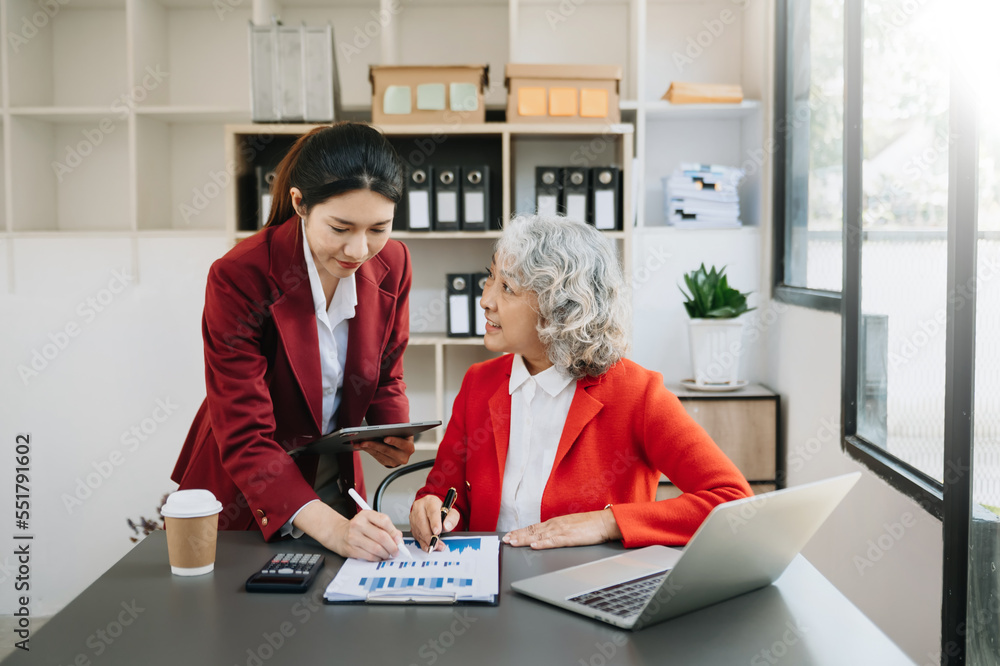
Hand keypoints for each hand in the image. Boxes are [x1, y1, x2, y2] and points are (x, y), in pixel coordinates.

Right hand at [330, 510, 406, 560]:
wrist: (338, 533)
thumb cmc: (358, 527)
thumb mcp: (371, 521)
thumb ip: (386, 527)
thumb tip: (398, 539)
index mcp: (366, 514)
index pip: (384, 521)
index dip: (394, 532)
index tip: (398, 540)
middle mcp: (359, 524)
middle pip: (382, 537)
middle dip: (393, 546)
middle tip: (396, 550)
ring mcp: (354, 537)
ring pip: (377, 548)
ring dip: (386, 554)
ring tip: (387, 554)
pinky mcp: (351, 549)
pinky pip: (370, 556)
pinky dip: (378, 558)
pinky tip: (378, 556)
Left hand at [354, 435, 413, 467]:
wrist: (403, 448)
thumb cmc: (402, 436)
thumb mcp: (402, 433)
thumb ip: (396, 431)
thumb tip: (380, 430)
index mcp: (409, 448)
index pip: (401, 444)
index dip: (393, 441)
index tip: (385, 438)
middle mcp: (403, 457)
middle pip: (387, 450)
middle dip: (374, 445)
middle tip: (364, 442)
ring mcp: (394, 462)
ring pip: (379, 454)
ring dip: (367, 448)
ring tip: (358, 443)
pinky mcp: (386, 464)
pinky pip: (376, 456)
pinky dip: (368, 450)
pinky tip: (361, 446)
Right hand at [409, 495, 459, 552]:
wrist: (433, 511)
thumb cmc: (441, 511)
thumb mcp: (451, 512)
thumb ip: (452, 518)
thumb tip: (446, 526)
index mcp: (430, 501)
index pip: (432, 511)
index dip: (435, 522)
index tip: (437, 531)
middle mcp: (420, 507)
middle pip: (422, 521)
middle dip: (429, 535)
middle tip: (436, 543)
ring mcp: (414, 516)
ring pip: (418, 529)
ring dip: (426, 540)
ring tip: (435, 546)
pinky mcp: (412, 525)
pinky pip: (416, 535)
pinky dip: (422, 542)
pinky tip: (428, 546)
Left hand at [501, 510, 622, 549]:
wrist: (604, 522)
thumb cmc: (589, 525)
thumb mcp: (570, 527)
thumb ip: (558, 531)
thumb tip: (547, 537)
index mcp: (555, 523)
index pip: (533, 528)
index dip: (520, 532)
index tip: (509, 535)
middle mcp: (555, 525)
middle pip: (532, 531)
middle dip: (517, 536)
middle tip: (504, 540)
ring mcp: (561, 531)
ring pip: (538, 536)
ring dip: (524, 539)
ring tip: (512, 542)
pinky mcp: (569, 538)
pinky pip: (553, 541)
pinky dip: (542, 544)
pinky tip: (533, 546)